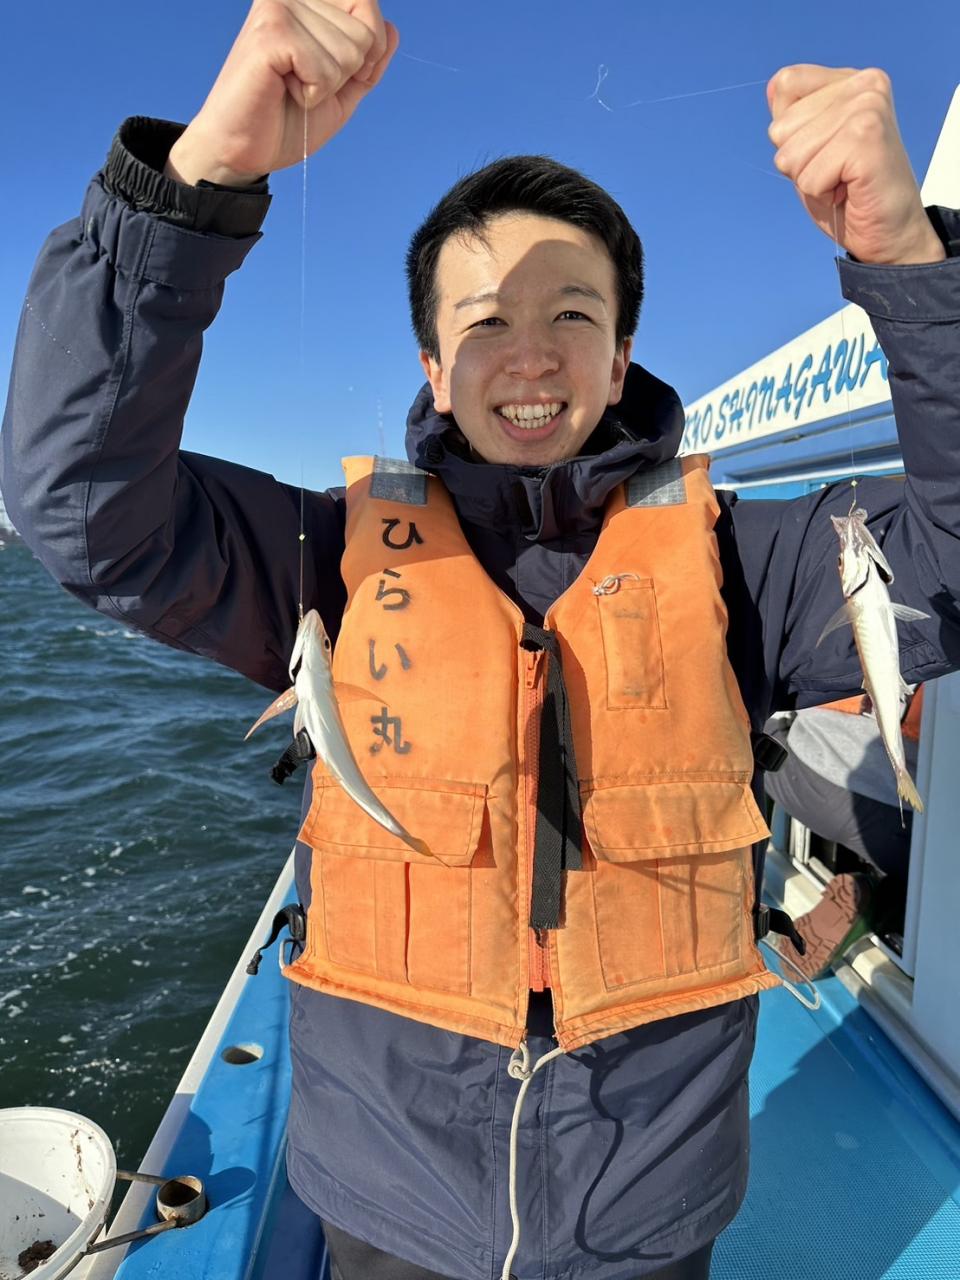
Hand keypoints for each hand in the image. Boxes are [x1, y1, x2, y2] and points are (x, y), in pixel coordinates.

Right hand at [165, 0, 397, 186]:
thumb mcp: (341, 91)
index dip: (363, 55)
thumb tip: (392, 29)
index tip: (325, 74)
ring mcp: (279, 6)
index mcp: (308, 2)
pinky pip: (326, 69)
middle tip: (302, 83)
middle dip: (343, 75)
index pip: (368, 7)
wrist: (243, 150)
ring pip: (350, 52)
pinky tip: (283, 90)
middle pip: (365, 34)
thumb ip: (368, 61)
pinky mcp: (271, 31)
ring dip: (326, 86)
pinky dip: (312, 94)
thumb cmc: (287, 120)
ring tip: (290, 87)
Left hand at [767, 65, 944, 265]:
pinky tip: (850, 190)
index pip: (786, 85)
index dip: (792, 133)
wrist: (890, 233)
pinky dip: (821, 194)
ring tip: (843, 181)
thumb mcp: (810, 149)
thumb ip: (793, 116)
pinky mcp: (867, 135)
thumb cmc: (850, 195)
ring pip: (790, 154)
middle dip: (799, 162)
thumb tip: (774, 83)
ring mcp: (867, 106)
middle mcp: (863, 84)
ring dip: (810, 180)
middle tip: (837, 173)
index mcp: (850, 81)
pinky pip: (807, 177)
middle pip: (781, 127)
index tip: (828, 150)